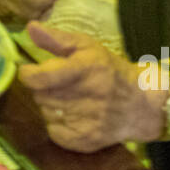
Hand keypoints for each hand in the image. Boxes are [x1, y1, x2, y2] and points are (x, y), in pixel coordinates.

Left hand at [17, 22, 163, 151]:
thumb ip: (57, 39)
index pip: (41, 78)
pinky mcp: (86, 141)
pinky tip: (73, 115)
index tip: (29, 71)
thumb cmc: (109, 70)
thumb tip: (30, 28)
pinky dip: (57, 123)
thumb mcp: (87, 46)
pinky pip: (54, 131)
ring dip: (50, 105)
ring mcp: (88, 122)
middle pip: (40, 95)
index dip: (28, 74)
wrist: (141, 104)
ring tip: (69, 98)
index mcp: (86, 69)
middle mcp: (88, 97)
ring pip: (46, 112)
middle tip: (58, 83)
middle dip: (43, 88)